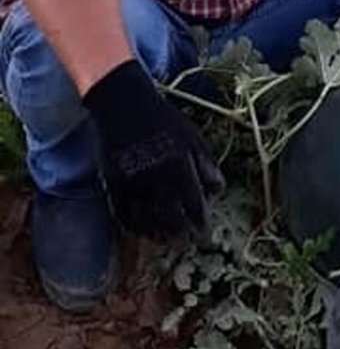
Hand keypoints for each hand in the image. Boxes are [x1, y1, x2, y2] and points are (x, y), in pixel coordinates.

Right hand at [82, 60, 222, 239]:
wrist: (124, 105)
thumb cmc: (164, 121)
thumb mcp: (194, 138)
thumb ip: (207, 166)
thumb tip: (217, 192)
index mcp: (180, 166)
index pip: (195, 206)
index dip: (201, 225)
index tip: (205, 236)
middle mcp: (157, 178)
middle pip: (171, 220)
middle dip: (181, 235)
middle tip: (186, 242)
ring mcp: (133, 182)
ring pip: (147, 221)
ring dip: (158, 235)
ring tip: (166, 240)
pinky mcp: (113, 184)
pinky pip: (123, 215)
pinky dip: (134, 227)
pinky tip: (143, 230)